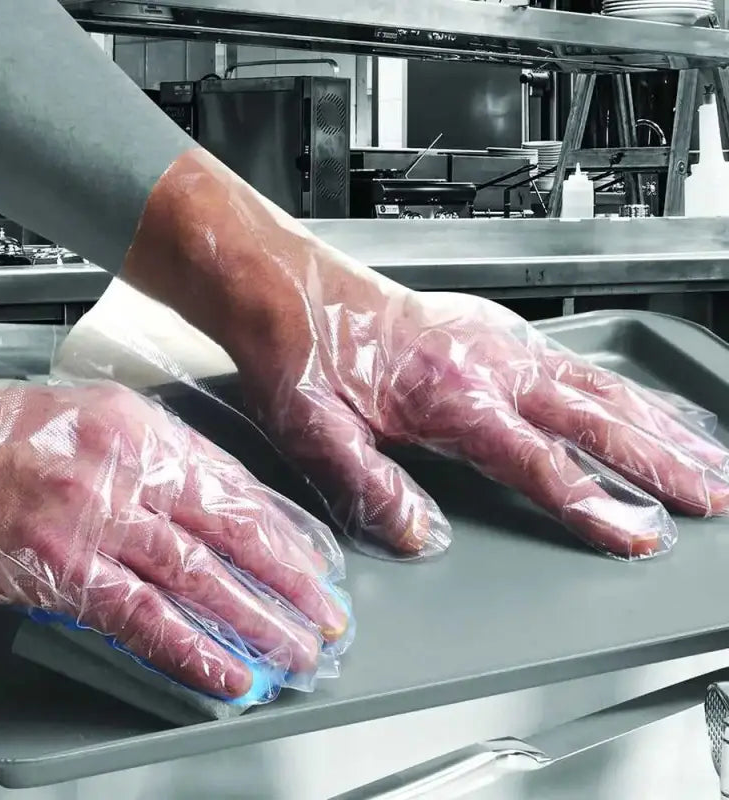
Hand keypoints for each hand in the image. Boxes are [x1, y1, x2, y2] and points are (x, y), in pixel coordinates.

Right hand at [0, 381, 348, 697]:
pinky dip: (191, 649)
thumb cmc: (7, 436)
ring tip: (294, 652)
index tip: (312, 563)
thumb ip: (162, 458)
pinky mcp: (64, 572)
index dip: (281, 533)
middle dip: (288, 581)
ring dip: (255, 622)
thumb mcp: (99, 419)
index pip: (236, 487)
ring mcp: (99, 523)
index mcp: (145, 430)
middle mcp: (131, 472)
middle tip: (325, 616)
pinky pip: (142, 619)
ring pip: (199, 580)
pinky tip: (228, 672)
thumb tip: (222, 503)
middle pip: (231, 534)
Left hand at [119, 148, 728, 559]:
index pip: (542, 464)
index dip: (598, 506)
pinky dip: (620, 385)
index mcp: (452, 397)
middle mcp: (489, 365)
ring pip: (598, 385)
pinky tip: (638, 399)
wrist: (292, 292)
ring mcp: (498, 342)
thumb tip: (425, 536)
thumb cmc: (304, 356)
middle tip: (711, 495)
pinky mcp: (493, 330)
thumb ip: (373, 490)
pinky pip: (575, 360)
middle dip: (660, 462)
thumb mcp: (319, 436)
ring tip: (703, 453)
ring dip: (657, 422)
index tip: (644, 536)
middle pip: (594, 420)